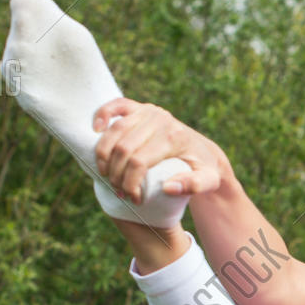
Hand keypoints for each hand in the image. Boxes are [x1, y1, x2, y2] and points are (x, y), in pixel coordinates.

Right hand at [92, 98, 229, 203]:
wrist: (203, 150)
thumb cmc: (202, 168)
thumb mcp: (209, 181)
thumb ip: (195, 186)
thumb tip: (168, 187)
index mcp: (173, 137)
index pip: (139, 162)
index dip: (130, 183)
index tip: (134, 199)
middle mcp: (159, 119)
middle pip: (123, 149)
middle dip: (116, 174)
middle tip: (119, 191)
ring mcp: (148, 111)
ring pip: (115, 131)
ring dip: (104, 156)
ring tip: (107, 175)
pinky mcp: (139, 107)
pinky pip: (116, 105)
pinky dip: (102, 115)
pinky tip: (96, 130)